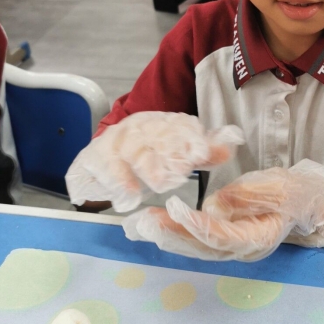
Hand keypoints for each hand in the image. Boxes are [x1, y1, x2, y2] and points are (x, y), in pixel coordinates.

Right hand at [65, 112, 242, 212]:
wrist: (105, 151)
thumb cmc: (148, 153)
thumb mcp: (179, 150)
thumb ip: (205, 149)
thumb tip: (233, 141)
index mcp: (158, 123)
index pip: (174, 127)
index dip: (188, 139)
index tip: (201, 154)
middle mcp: (133, 129)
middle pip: (148, 140)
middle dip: (162, 157)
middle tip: (176, 177)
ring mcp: (110, 144)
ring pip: (123, 154)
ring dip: (137, 171)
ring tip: (151, 189)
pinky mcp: (90, 160)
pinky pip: (98, 169)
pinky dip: (112, 183)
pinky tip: (126, 200)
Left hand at [123, 159, 323, 260]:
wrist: (302, 201)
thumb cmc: (290, 192)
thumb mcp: (275, 186)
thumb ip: (245, 196)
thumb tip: (214, 205)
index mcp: (258, 238)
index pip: (222, 236)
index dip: (196, 223)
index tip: (174, 206)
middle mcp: (241, 250)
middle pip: (201, 247)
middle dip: (171, 235)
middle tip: (144, 222)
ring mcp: (230, 248)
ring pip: (194, 248)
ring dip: (166, 236)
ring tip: (139, 225)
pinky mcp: (221, 241)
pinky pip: (194, 241)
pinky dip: (173, 234)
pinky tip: (152, 226)